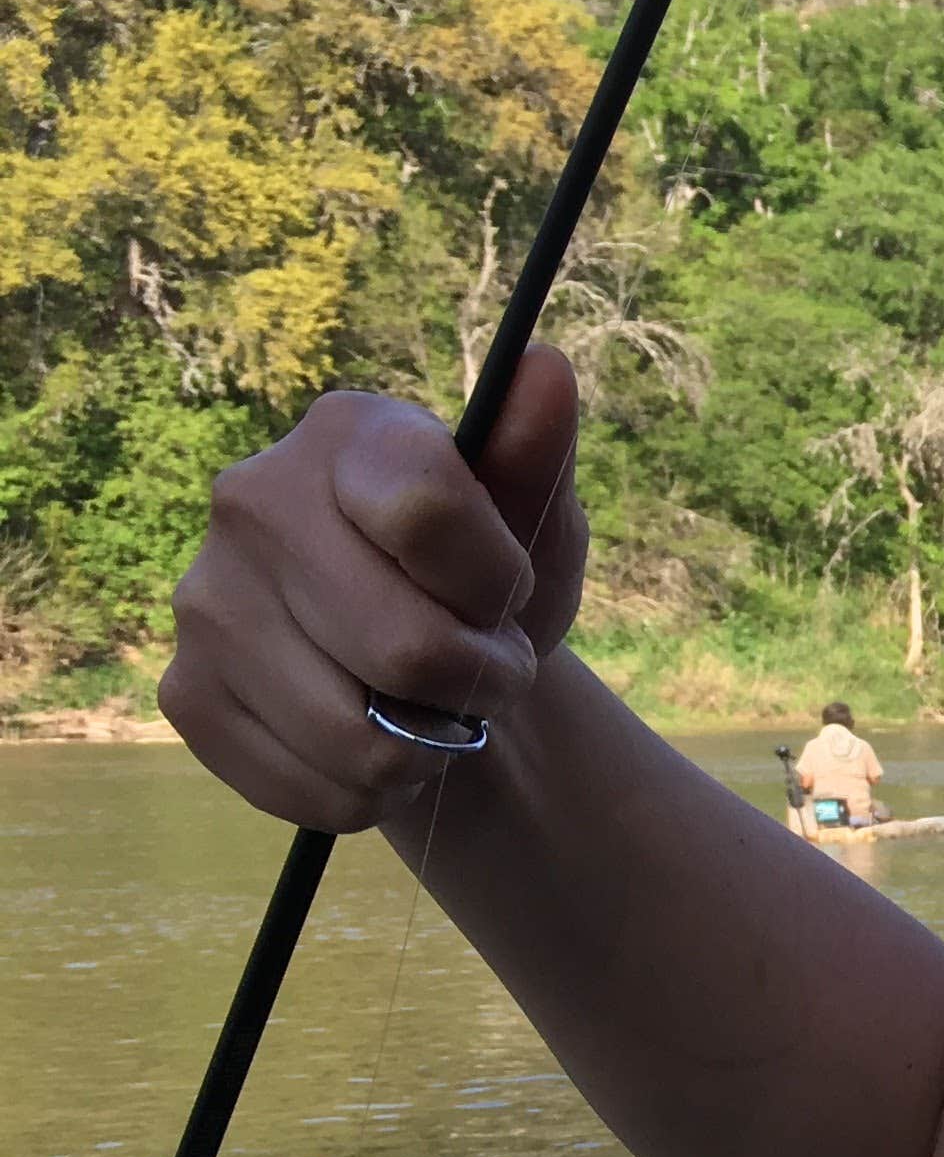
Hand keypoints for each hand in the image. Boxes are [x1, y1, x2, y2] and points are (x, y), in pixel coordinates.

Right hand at [159, 349, 586, 830]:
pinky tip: (371, 745)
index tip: (504, 593)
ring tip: (427, 708)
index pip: (430, 512)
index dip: (496, 584)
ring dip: (427, 747)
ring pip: (360, 734)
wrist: (424, 672)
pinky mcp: (185, 692)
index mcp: (345, 435)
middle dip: (478, 683)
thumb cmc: (485, 582)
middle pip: (407, 648)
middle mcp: (250, 500)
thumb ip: (537, 455)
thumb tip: (545, 364)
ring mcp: (204, 599)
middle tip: (483, 671)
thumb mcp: (534, 521)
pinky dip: (367, 792)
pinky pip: (310, 786)